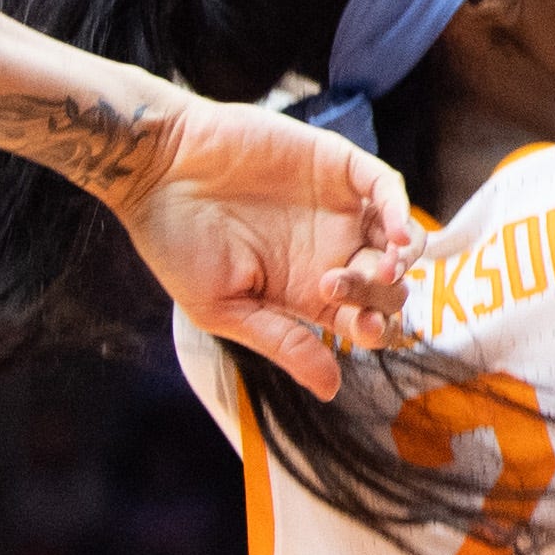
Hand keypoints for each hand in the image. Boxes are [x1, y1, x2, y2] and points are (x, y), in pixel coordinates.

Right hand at [114, 97, 420, 396]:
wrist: (153, 170)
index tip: (359, 330)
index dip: (375, 330)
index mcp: (307, 292)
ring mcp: (337, 208)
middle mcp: (330, 251)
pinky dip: (400, 209)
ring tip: (382, 266)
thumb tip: (331, 389)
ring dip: (402, 259)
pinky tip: (396, 233)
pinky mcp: (336, 165)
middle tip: (341, 287)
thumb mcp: (223, 307)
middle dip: (382, 295)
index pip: (365, 319)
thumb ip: (283, 343)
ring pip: (400, 239)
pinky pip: (385, 186)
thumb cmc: (176, 241)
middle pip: (388, 285)